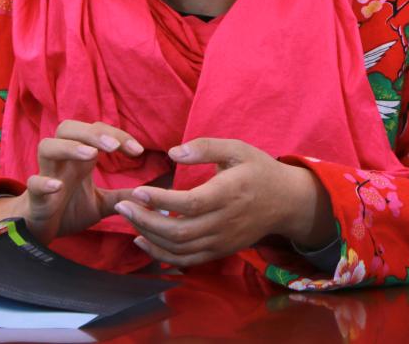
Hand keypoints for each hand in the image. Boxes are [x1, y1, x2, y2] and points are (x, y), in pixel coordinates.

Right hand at [0, 120, 143, 242]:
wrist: (39, 231)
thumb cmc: (68, 209)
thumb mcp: (101, 203)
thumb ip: (123, 195)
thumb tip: (153, 193)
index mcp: (79, 157)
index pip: (97, 132)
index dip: (117, 136)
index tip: (138, 151)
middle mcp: (62, 160)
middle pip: (69, 128)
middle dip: (93, 133)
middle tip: (115, 147)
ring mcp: (45, 174)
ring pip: (48, 146)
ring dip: (70, 147)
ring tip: (91, 155)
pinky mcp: (34, 197)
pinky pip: (32, 183)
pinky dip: (43, 182)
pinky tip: (57, 186)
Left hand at [112, 138, 335, 266]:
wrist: (286, 202)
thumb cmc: (259, 170)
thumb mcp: (237, 148)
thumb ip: (205, 147)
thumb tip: (173, 152)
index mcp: (228, 194)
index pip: (190, 204)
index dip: (161, 200)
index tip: (138, 191)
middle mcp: (224, 223)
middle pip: (179, 231)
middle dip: (146, 220)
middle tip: (122, 206)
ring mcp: (222, 241)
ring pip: (179, 249)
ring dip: (150, 237)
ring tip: (129, 219)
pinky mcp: (219, 251)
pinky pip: (187, 260)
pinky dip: (162, 255)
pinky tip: (143, 241)